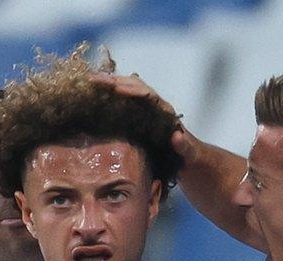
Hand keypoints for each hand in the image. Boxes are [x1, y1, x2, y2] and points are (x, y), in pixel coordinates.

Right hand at [91, 72, 212, 181]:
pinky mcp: (140, 115)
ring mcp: (147, 109)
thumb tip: (177, 136)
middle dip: (116, 82)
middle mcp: (156, 105)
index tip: (117, 89)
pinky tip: (96, 93)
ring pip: (128, 89)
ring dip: (111, 84)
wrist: (191, 157)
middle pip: (135, 86)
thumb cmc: (191, 156)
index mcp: (166, 112)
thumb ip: (185, 146)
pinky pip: (124, 100)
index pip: (148, 95)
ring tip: (91, 81)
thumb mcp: (190, 153)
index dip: (133, 91)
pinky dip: (111, 94)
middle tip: (95, 80)